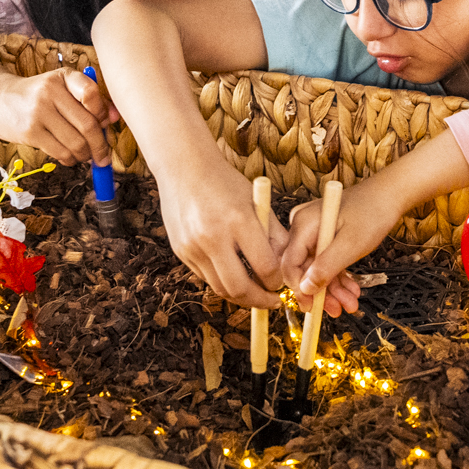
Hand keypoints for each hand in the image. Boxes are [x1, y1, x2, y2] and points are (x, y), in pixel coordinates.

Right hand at [0, 67, 116, 164]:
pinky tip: (70, 157)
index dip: (104, 113)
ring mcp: (39, 112)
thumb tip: (115, 118)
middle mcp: (51, 91)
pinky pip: (61, 152)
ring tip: (85, 156)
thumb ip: (88, 100)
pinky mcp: (30, 132)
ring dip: (86, 155)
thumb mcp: (61, 87)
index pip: (92, 93)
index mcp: (63, 76)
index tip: (106, 124)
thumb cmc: (36, 94)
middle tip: (104, 156)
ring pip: (76, 143)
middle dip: (101, 145)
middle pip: (88, 124)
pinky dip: (71, 160)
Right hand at [155, 159, 287, 307]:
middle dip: (260, 301)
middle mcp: (213, 236)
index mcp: (239, 220)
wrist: (184, 167)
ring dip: (240, 296)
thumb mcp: (256, 202)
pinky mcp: (181, 251)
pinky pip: (205, 277)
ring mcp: (193, 246)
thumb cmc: (225, 183)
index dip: (276, 282)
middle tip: (271, 301)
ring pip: (220, 288)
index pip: (264, 267)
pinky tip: (234, 276)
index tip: (281, 283)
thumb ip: (274, 234)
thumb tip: (287, 266)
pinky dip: (222, 282)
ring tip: (254, 293)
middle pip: (240, 288)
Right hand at [281, 181, 398, 315]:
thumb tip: (304, 289)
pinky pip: (326, 261)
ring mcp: (314, 231)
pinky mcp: (325, 235)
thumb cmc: (372, 213)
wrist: (390, 195)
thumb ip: (325, 268)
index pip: (290, 264)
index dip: (299, 289)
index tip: (312, 308)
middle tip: (337, 310)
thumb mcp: (350, 245)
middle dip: (321, 292)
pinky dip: (338, 276)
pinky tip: (351, 290)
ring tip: (350, 303)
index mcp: (303, 225)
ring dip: (333, 288)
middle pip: (303, 268)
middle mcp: (303, 227)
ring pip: (316, 268)